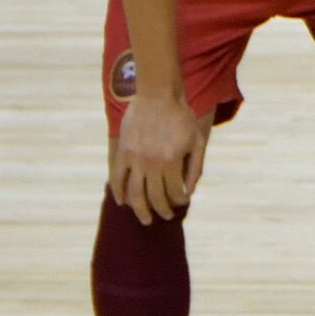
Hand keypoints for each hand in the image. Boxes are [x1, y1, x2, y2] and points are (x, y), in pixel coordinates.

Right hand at [108, 92, 208, 223]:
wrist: (157, 96)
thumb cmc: (181, 118)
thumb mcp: (197, 141)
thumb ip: (195, 167)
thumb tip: (190, 191)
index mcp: (172, 161)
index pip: (175, 192)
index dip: (179, 201)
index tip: (181, 202)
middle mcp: (152, 164)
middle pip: (155, 197)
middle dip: (162, 210)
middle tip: (165, 217)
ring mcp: (134, 159)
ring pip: (135, 194)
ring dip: (140, 210)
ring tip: (146, 219)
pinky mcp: (122, 153)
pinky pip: (117, 178)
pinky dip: (119, 192)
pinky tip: (123, 202)